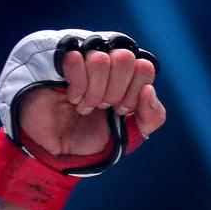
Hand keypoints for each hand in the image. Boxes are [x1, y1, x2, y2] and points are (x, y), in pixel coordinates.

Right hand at [17, 48, 166, 157]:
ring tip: (84, 106)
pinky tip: (71, 98)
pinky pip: (75, 59)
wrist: (58, 151)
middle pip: (125, 58)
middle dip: (114, 92)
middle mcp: (107, 60)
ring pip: (101, 59)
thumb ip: (152, 116)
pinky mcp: (58, 60)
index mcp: (127, 74)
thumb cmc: (92, 137)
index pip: (144, 66)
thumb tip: (149, 91)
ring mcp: (82, 57)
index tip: (120, 110)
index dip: (135, 92)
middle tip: (102, 107)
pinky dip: (77, 86)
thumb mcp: (132, 134)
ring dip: (94, 92)